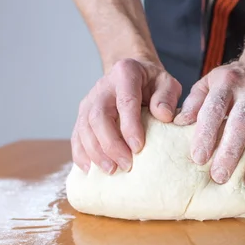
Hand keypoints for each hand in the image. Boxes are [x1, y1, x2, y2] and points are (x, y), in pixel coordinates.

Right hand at [72, 58, 181, 173]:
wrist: (134, 74)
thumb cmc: (153, 83)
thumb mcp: (167, 83)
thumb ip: (167, 97)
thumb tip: (164, 115)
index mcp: (125, 74)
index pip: (125, 102)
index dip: (130, 126)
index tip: (138, 148)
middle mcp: (103, 87)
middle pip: (99, 117)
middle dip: (111, 144)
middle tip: (126, 165)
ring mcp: (89, 101)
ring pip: (84, 128)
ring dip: (96, 152)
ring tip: (112, 170)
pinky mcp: (82, 114)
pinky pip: (76, 135)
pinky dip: (81, 153)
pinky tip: (89, 169)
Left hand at [174, 55, 244, 186]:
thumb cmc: (231, 82)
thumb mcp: (208, 83)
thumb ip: (194, 102)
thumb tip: (178, 123)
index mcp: (227, 84)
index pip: (215, 108)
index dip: (207, 133)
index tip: (198, 158)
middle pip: (242, 122)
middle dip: (231, 151)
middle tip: (220, 176)